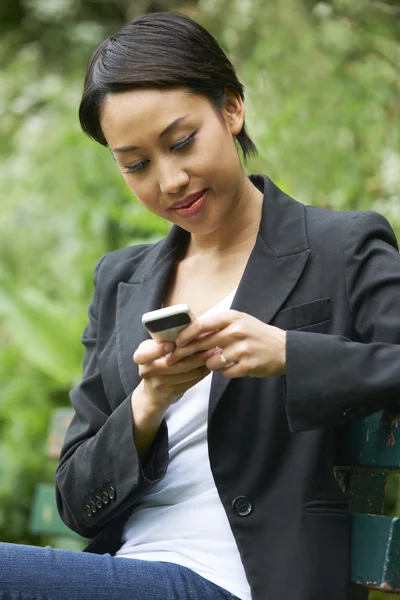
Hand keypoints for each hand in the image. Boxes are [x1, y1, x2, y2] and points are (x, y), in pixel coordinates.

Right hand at [133, 338, 210, 409]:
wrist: (153, 393)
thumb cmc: (156, 361)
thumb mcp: (153, 348)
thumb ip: (165, 338)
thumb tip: (190, 321)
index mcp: (141, 357)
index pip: (145, 354)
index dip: (158, 350)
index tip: (172, 345)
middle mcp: (147, 371)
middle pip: (174, 363)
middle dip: (194, 354)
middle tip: (210, 345)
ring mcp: (159, 384)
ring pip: (185, 372)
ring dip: (202, 362)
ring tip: (214, 353)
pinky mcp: (171, 393)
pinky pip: (190, 381)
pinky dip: (201, 372)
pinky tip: (209, 364)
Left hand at [167, 310, 286, 377]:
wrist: (285, 350)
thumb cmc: (257, 335)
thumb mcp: (239, 322)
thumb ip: (216, 326)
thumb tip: (188, 333)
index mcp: (232, 318)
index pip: (201, 325)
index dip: (185, 335)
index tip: (176, 343)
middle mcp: (236, 331)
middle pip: (201, 344)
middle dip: (186, 353)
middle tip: (175, 359)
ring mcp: (242, 349)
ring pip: (211, 362)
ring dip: (213, 364)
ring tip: (225, 359)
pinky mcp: (248, 365)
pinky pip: (225, 373)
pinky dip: (226, 372)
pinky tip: (236, 366)